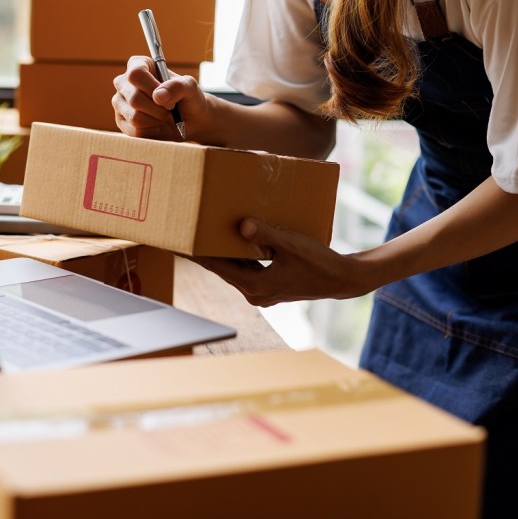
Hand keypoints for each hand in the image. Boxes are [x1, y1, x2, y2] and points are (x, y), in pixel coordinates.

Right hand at [112, 56, 209, 140]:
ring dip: (156, 121)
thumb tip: (158, 96)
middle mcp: (124, 82)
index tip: (168, 99)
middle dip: (158, 109)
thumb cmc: (188, 98)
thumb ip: (177, 86)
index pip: (136, 74)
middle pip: (135, 98)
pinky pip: (134, 131)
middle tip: (171, 110)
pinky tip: (157, 126)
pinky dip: (152, 132)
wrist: (190, 121)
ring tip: (165, 117)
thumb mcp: (190, 87)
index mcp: (138, 65)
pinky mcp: (121, 121)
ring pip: (135, 117)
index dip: (152, 88)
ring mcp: (120, 102)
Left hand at [192, 218, 370, 306]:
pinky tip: (231, 241)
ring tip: (201, 235)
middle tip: (182, 235)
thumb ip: (267, 234)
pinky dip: (237, 256)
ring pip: (233, 268)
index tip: (174, 244)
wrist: (343, 279)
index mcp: (254, 285)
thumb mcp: (292, 244)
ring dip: (220, 253)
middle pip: (220, 267)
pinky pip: (246, 268)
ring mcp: (261, 291)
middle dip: (202, 251)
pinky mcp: (269, 286)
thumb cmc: (320, 261)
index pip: (215, 266)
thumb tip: (242, 225)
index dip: (193, 254)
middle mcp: (254, 292)